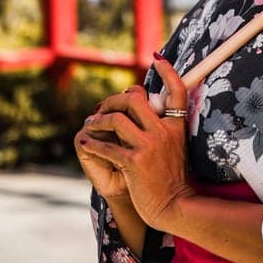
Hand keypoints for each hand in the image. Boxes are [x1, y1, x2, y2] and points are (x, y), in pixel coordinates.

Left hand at [78, 55, 195, 230]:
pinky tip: (85, 143)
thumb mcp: (175, 146)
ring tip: (90, 125)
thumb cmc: (173, 178)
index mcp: (176, 126)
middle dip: (114, 99)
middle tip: (103, 107)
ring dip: (98, 121)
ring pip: (116, 120)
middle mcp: (163, 131)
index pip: (176, 90)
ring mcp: (148, 146)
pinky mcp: (133, 163)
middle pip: (135, 99)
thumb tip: (145, 107)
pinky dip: (92, 143)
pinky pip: (107, 146)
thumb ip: (163, 127)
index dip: (167, 71)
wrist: (175, 206)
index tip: (157, 57)